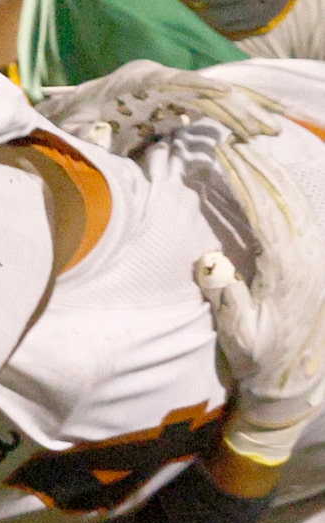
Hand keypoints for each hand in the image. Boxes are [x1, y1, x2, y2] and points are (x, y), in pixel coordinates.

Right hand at [195, 131, 324, 465]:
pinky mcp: (317, 260)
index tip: (225, 153)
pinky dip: (287, 191)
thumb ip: (227, 300)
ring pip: (300, 203)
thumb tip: (209, 260)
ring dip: (274, 173)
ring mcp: (317, 258)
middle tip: (232, 139)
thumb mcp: (239, 338)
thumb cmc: (260, 360)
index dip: (245, 180)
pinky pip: (305, 215)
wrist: (296, 383)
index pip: (267, 214)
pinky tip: (272, 177)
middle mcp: (309, 260)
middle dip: (258, 166)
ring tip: (249, 149)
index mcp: (289, 274)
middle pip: (286, 200)